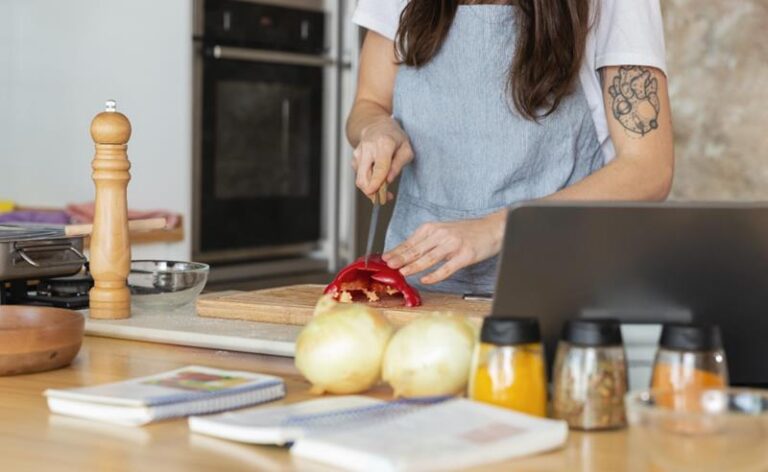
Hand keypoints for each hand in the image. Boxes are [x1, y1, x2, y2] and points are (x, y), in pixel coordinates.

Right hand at [352, 117, 412, 199]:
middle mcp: (368, 147)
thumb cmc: (394, 138)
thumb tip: (389, 179)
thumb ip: (399, 164)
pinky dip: (368, 182)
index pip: (380, 166)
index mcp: (384, 143)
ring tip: (384, 189)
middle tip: (385, 197)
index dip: (378, 182)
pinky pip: (359, 176)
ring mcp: (358, 153)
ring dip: (371, 188)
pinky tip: (376, 179)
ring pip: (360, 178)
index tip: (378, 194)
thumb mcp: (406, 148)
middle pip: (365, 176)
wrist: (376, 126)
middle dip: (372, 191)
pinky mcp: (354, 159)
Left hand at [382, 210, 507, 284]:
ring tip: (402, 272)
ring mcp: (453, 245)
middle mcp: (441, 234)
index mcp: (433, 228)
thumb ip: (427, 241)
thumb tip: (406, 253)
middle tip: (387, 266)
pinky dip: (435, 275)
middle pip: (416, 249)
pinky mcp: (465, 255)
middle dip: (400, 258)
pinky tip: (425, 279)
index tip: (384, 258)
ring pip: (429, 258)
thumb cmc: (467, 231)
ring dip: (413, 266)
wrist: (493, 228)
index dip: (396, 251)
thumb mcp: (444, 230)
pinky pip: (446, 268)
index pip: (410, 241)